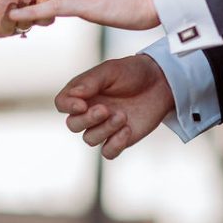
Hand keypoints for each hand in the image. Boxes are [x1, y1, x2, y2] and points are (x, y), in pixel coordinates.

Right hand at [56, 54, 172, 159]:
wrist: (160, 83)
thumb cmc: (132, 72)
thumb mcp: (111, 70)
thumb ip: (91, 81)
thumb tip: (75, 95)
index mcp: (82, 93)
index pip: (62, 103)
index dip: (68, 107)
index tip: (82, 104)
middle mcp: (89, 111)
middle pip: (73, 125)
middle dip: (87, 120)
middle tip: (106, 110)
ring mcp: (104, 126)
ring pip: (90, 139)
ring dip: (105, 130)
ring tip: (123, 116)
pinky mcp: (119, 139)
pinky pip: (107, 152)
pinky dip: (115, 145)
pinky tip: (128, 130)